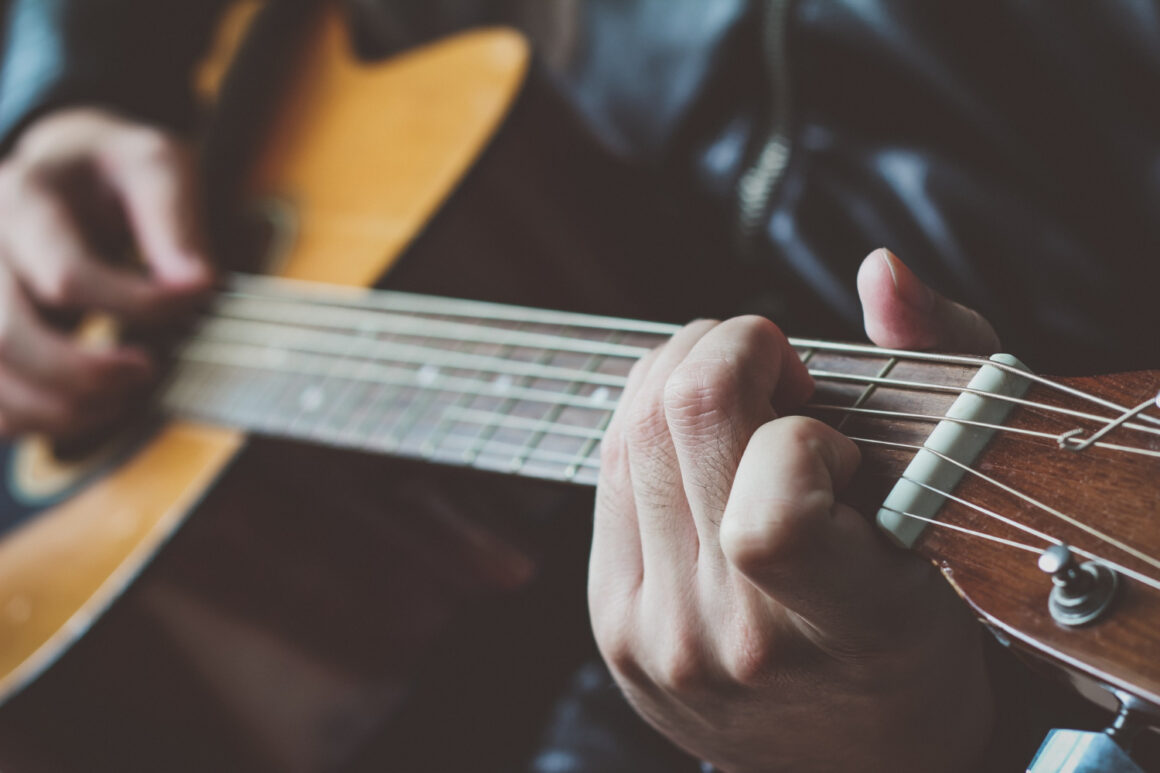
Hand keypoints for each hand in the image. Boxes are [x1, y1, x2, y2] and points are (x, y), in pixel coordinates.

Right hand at [0, 108, 212, 436]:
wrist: (58, 167)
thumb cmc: (112, 170)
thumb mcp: (155, 164)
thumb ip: (175, 218)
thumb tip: (196, 283)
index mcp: (22, 198)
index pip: (68, 278)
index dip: (140, 307)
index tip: (191, 305)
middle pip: (6, 338)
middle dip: (88, 374)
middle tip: (148, 372)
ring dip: (61, 410)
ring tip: (121, 396)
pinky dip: (35, 421)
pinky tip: (85, 407)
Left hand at [588, 249, 1000, 771]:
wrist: (847, 759)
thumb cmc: (918, 632)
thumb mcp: (959, 513)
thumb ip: (940, 372)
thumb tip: (879, 269)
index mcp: (839, 626)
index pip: (769, 513)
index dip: (797, 434)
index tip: (829, 436)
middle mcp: (728, 638)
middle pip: (681, 422)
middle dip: (732, 348)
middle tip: (776, 370)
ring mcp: (655, 636)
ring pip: (630, 432)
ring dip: (685, 375)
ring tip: (739, 398)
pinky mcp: (611, 622)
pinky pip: (607, 473)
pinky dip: (649, 425)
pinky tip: (696, 443)